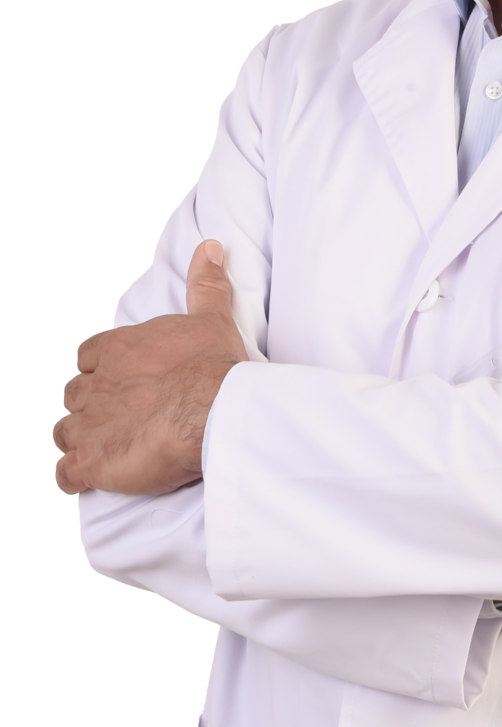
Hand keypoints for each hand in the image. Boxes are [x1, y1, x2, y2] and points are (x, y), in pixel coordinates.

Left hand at [52, 241, 246, 496]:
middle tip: (117, 417)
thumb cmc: (212, 367)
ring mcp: (88, 425)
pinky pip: (65, 474)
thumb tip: (209, 248)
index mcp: (117, 349)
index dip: (99, 369)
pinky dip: (74, 477)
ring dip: (79, 441)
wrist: (212, 410)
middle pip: (74, 395)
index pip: (88, 356)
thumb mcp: (211, 318)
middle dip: (89, 406)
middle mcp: (95, 385)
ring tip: (105, 450)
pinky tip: (91, 479)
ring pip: (64, 433)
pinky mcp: (91, 463)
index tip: (116, 378)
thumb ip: (205, 283)